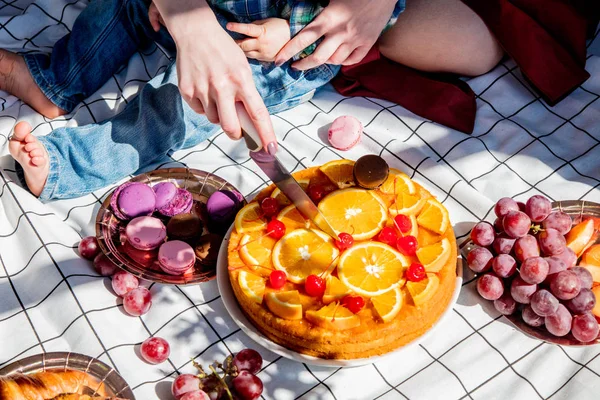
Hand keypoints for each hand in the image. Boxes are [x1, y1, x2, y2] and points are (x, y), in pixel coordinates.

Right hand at [151, 1, 276, 149]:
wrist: (196, 32)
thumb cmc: (224, 51)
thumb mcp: (242, 68)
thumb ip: (246, 94)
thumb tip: (248, 122)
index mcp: (241, 80)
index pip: (257, 113)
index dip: (265, 133)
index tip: (270, 149)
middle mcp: (222, 86)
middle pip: (230, 127)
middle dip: (235, 134)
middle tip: (237, 130)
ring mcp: (203, 89)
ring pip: (214, 119)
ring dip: (219, 114)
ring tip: (217, 94)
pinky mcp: (187, 90)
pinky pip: (199, 111)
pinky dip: (204, 106)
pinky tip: (204, 89)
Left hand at [227, 18, 290, 61]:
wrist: (294, 38)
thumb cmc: (280, 26)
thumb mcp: (267, 22)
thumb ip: (255, 26)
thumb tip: (244, 29)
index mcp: (262, 33)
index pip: (247, 29)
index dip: (237, 27)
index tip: (228, 25)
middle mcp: (262, 45)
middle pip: (243, 45)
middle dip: (236, 42)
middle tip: (230, 40)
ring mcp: (264, 54)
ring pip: (247, 54)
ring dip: (241, 49)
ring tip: (237, 46)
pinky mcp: (266, 59)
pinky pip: (253, 58)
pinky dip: (249, 54)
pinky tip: (247, 50)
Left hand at [275, 0, 396, 68]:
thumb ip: (315, 6)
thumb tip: (296, 8)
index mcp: (329, 18)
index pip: (304, 38)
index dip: (288, 51)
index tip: (279, 60)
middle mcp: (341, 32)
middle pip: (317, 57)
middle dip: (303, 65)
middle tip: (295, 66)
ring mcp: (355, 40)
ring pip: (334, 61)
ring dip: (323, 62)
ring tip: (317, 58)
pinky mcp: (368, 43)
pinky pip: (351, 60)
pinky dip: (342, 61)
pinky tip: (338, 56)